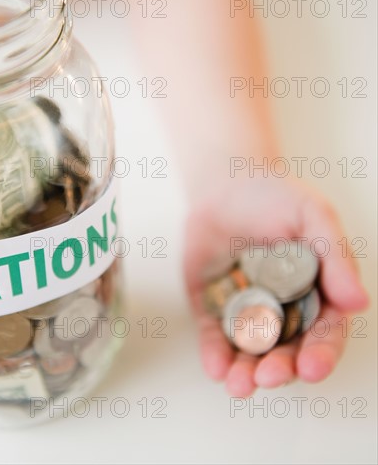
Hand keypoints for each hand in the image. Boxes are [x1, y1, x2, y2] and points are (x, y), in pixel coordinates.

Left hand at [184, 177, 368, 396]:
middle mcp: (282, 308)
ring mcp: (244, 309)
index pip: (322, 331)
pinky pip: (214, 334)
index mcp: (314, 292)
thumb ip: (334, 257)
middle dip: (279, 367)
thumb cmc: (274, 197)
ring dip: (246, 371)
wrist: (222, 186)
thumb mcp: (312, 216)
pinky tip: (215, 368)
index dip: (320, 353)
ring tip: (239, 385)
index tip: (312, 369)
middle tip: (268, 378)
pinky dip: (215, 353)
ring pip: (249, 350)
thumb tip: (358, 303)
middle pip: (285, 348)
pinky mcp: (212, 306)